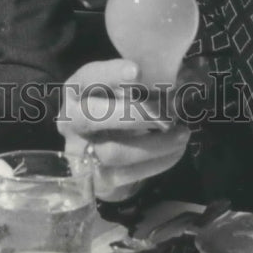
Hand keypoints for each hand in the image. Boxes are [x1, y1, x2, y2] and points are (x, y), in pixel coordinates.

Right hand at [58, 59, 190, 200]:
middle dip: (134, 114)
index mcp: (75, 91)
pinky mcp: (99, 181)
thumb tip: (182, 76)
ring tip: (181, 133)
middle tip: (167, 112)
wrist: (99, 153)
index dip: (110, 74)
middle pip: (93, 117)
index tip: (137, 71)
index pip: (87, 78)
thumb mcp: (119, 90)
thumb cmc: (114, 109)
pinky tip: (176, 150)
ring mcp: (81, 155)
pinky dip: (158, 161)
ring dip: (154, 143)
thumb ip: (139, 82)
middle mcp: (70, 122)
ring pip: (114, 151)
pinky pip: (129, 174)